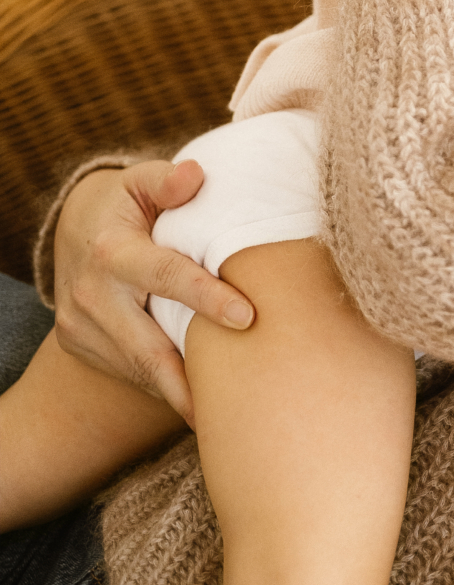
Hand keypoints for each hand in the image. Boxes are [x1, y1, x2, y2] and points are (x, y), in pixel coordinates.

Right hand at [53, 160, 255, 423]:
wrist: (73, 229)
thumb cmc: (125, 203)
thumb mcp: (140, 181)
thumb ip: (167, 180)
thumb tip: (195, 176)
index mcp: (112, 252)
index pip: (167, 277)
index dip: (207, 297)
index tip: (248, 317)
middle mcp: (92, 297)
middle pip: (148, 348)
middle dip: (190, 379)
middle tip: (239, 400)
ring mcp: (81, 327)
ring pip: (140, 369)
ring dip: (182, 389)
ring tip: (227, 408)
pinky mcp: (81, 345)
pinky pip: (129, 371)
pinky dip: (164, 382)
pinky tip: (198, 392)